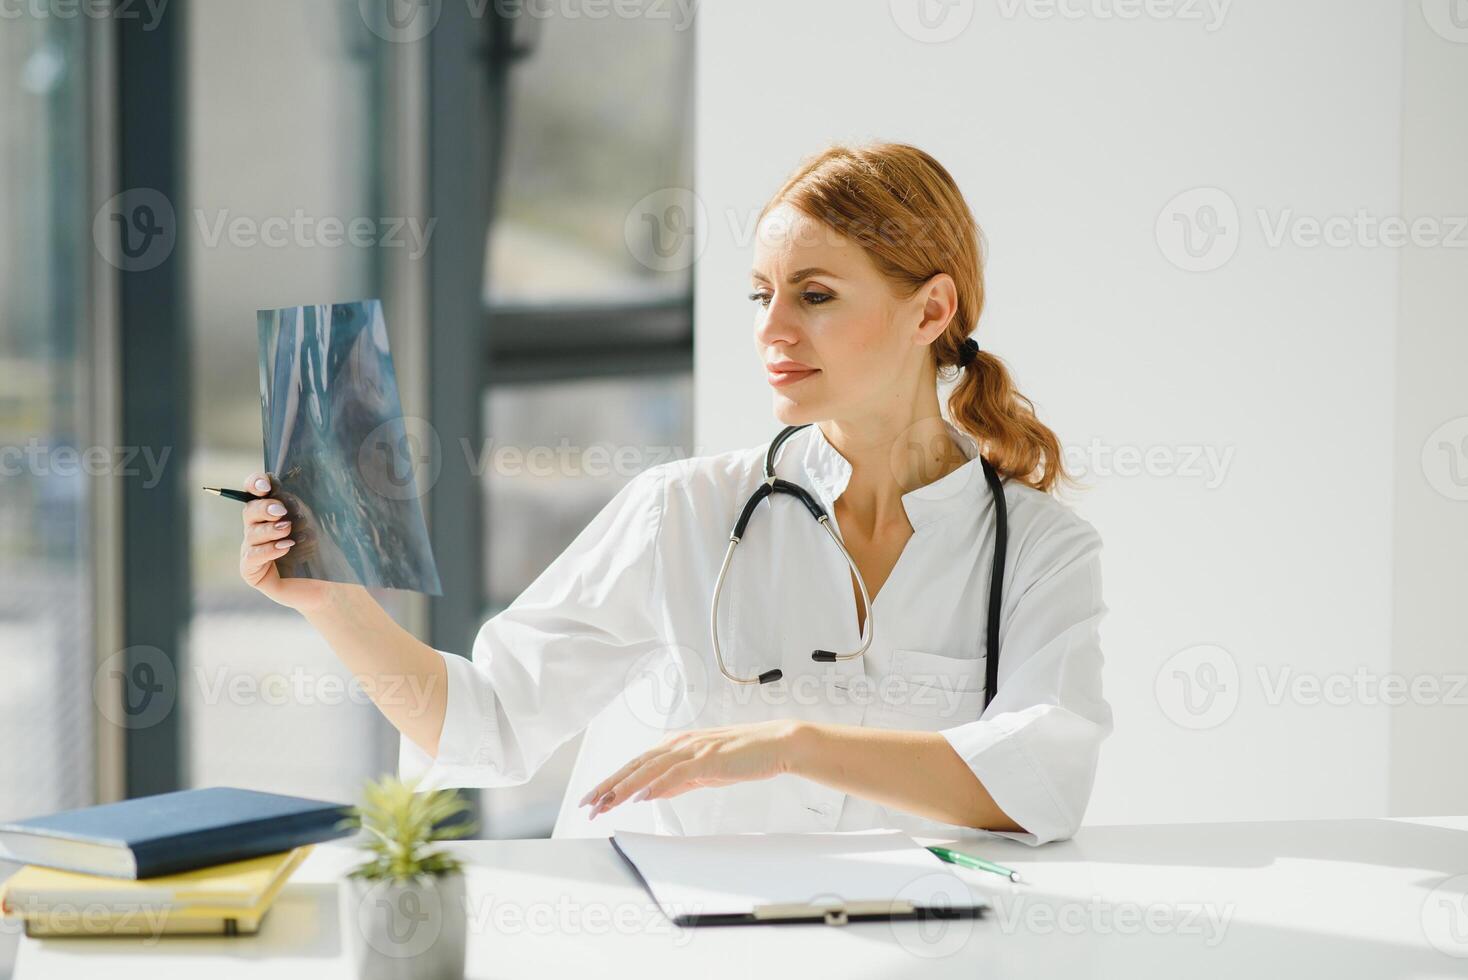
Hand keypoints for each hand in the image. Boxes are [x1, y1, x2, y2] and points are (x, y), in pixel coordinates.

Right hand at [237, 471, 334, 613]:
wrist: (327, 582)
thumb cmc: (320, 548)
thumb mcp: (312, 521)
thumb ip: (296, 504)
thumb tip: (282, 484)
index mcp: (269, 511)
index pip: (253, 490)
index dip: (255, 483)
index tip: (266, 484)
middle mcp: (256, 528)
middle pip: (249, 510)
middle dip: (264, 508)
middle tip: (281, 512)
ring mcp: (251, 549)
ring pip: (251, 534)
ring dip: (270, 530)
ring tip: (287, 530)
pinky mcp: (251, 571)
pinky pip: (252, 556)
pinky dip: (268, 550)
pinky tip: (284, 547)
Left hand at [581, 721, 809, 818]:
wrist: (777, 744)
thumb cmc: (745, 755)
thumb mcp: (706, 771)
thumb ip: (679, 781)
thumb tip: (654, 792)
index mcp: (678, 745)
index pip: (637, 765)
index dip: (612, 781)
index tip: (594, 798)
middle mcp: (680, 744)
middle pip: (634, 765)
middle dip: (608, 785)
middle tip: (586, 804)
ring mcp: (693, 750)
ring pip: (648, 768)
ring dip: (623, 787)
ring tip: (604, 804)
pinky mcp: (707, 759)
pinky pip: (675, 773)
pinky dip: (655, 784)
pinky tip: (640, 796)